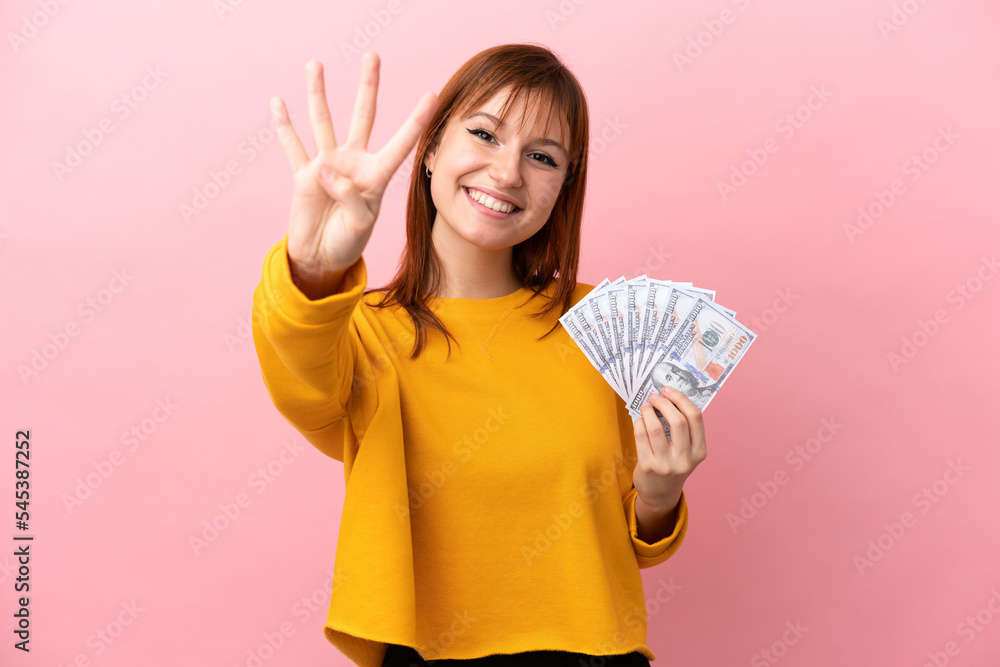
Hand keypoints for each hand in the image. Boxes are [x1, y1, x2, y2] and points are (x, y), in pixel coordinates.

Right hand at [271, 53, 438, 292]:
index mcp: (376, 175)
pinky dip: (284, 125)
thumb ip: (349, 196)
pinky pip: (292, 145)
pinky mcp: (304, 175)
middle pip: (362, 116)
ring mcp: (327, 165)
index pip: (401, 143)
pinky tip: (278, 102)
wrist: (321, 257)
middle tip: (372, 55)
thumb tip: (325, 169)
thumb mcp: (360, 224)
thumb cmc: (349, 242)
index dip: (415, 121)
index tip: (431, 94)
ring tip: (315, 64)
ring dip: (317, 93)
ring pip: (323, 121)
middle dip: (368, 86)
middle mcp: (353, 163)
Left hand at [632, 386, 707, 512]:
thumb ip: (685, 429)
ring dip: (648, 411)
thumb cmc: (674, 464)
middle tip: (655, 397)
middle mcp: (685, 459)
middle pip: (678, 421)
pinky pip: (641, 436)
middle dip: (664, 403)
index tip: (669, 390)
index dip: (681, 399)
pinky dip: (639, 422)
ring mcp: (666, 465)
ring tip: (646, 406)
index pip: (695, 418)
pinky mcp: (648, 467)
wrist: (660, 494)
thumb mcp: (687, 451)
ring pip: (655, 427)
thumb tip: (669, 396)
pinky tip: (639, 420)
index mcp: (699, 452)